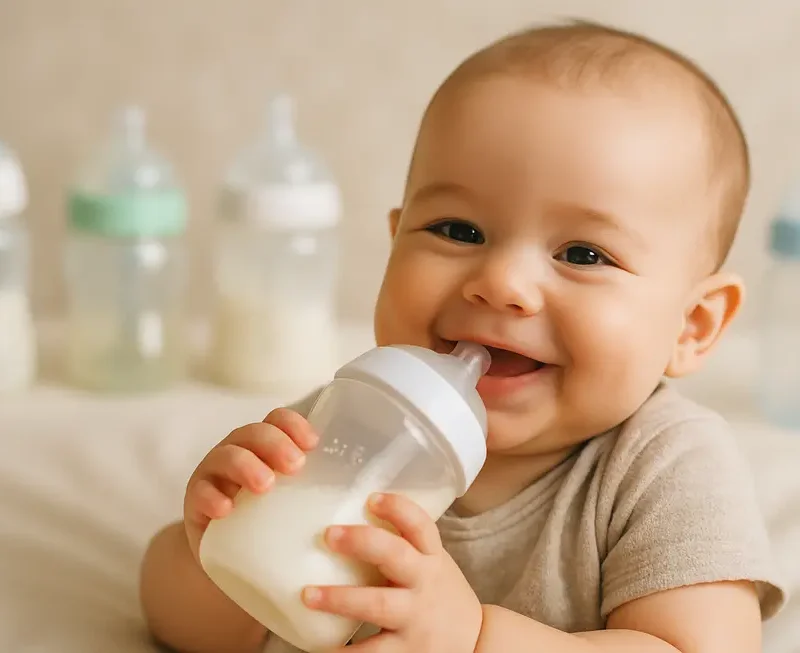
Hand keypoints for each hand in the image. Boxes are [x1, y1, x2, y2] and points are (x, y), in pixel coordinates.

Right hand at [183, 407, 317, 560]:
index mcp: (267, 448)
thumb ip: (332, 494)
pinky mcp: (196, 505)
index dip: (293, 424)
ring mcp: (214, 477)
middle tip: (295, 465)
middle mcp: (239, 453)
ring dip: (246, 465)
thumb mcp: (305, 505)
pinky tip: (225, 509)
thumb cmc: (279, 527)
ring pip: (224, 456)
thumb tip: (392, 497)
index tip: (313, 443)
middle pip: (252, 433)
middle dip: (273, 443)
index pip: (277, 420)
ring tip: (265, 485)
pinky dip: (210, 497)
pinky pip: (198, 493)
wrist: (236, 565)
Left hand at [301, 492, 482, 652]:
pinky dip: (345, 652)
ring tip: (308, 595)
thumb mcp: (431, 564)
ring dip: (341, 599)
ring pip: (379, 605)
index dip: (398, 508)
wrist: (476, 644)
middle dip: (363, 542)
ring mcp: (415, 618)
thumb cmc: (439, 595)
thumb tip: (350, 518)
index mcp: (430, 558)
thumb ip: (403, 545)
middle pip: (396, 557)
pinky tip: (320, 648)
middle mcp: (424, 583)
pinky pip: (372, 652)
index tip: (371, 498)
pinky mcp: (406, 651)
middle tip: (329, 534)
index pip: (420, 525)